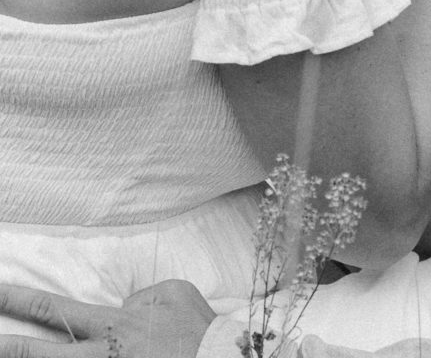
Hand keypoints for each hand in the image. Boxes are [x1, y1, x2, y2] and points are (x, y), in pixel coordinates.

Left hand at [0, 280, 214, 357]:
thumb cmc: (198, 329)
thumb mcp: (173, 294)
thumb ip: (141, 296)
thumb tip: (125, 308)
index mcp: (112, 324)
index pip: (52, 308)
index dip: (17, 300)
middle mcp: (100, 356)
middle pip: (39, 353)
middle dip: (8, 345)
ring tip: (8, 352)